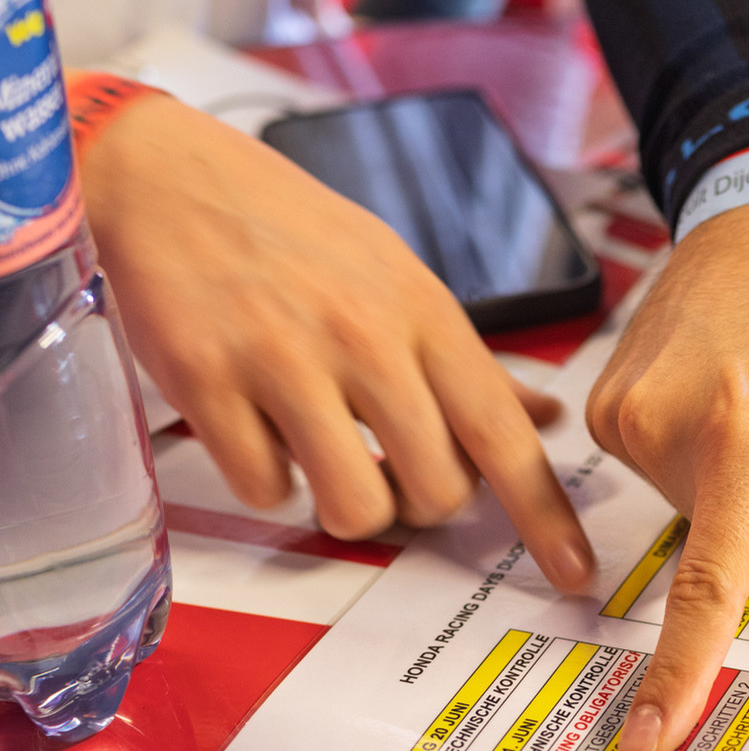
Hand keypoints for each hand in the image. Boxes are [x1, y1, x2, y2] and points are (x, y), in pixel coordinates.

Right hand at [80, 93, 592, 587]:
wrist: (173, 178)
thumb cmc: (297, 235)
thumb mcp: (399, 280)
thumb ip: (471, 364)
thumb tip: (546, 420)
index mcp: (424, 313)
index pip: (504, 435)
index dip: (546, 516)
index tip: (573, 572)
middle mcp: (365, 337)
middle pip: (436, 493)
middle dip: (418, 505)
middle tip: (386, 468)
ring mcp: (284, 360)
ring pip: (355, 508)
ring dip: (344, 505)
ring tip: (323, 457)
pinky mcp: (208, 382)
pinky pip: (265, 490)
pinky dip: (265, 479)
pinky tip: (257, 428)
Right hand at [586, 193, 748, 750]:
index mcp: (745, 437)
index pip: (712, 585)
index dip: (682, 674)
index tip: (646, 741)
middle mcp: (667, 426)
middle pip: (730, 552)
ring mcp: (624, 414)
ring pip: (698, 518)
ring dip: (745, 490)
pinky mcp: (604, 405)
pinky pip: (665, 477)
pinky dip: (706, 460)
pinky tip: (729, 397)